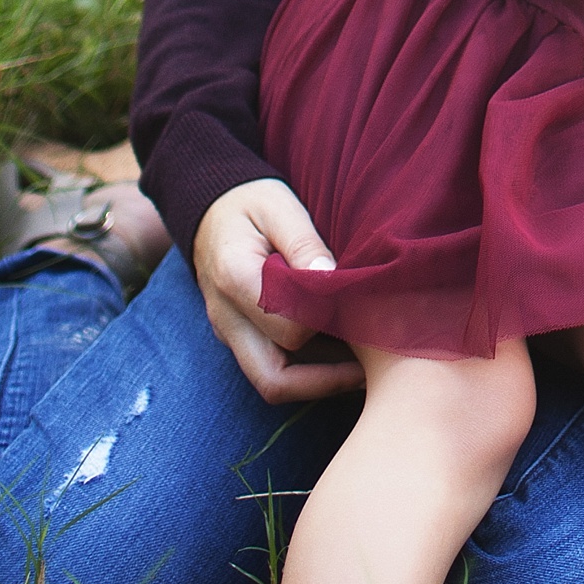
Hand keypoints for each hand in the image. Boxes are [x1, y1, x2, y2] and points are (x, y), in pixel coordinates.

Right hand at [192, 178, 364, 402]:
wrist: (210, 209)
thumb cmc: (251, 202)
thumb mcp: (279, 206)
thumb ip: (304, 243)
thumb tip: (333, 277)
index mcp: (235, 279)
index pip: (288, 328)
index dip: (329, 324)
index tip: (364, 309)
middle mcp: (227, 318)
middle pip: (273, 379)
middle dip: (326, 382)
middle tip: (373, 367)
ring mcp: (230, 333)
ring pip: (273, 382)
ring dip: (319, 381)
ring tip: (366, 363)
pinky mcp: (240, 337)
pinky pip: (273, 368)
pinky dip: (309, 369)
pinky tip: (344, 351)